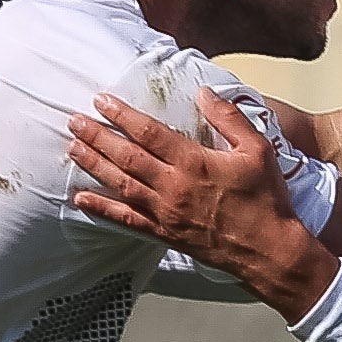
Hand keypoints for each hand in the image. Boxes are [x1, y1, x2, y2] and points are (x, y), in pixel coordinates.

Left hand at [66, 88, 333, 318]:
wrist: (269, 250)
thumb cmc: (266, 198)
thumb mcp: (257, 150)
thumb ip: (229, 118)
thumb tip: (203, 91)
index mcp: (194, 162)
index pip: (148, 132)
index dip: (122, 115)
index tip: (101, 100)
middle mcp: (174, 186)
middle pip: (126, 156)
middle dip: (98, 137)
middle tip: (74, 121)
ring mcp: (166, 212)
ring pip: (121, 184)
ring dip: (94, 165)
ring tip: (72, 148)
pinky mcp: (165, 233)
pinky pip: (126, 220)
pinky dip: (102, 209)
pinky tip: (81, 199)